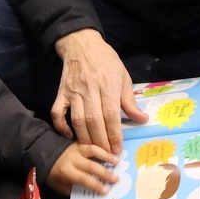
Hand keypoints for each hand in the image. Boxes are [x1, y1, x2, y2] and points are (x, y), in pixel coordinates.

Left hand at [46, 142, 118, 195]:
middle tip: (116, 179)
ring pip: (93, 151)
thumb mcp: (61, 186)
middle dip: (104, 173)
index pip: (83, 179)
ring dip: (106, 156)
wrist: (45, 155)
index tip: (106, 191)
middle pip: (90, 166)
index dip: (95, 185)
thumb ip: (75, 189)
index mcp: (66, 171)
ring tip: (117, 162)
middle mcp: (72, 159)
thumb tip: (92, 194)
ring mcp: (76, 149)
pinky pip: (92, 144)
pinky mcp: (79, 143)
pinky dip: (103, 148)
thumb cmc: (54, 175)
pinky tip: (112, 152)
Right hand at [52, 29, 147, 153]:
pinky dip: (61, 126)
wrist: (82, 44)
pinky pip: (57, 112)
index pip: (111, 114)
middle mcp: (89, 89)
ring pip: (77, 120)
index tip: (117, 149)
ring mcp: (73, 91)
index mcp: (108, 84)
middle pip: (94, 120)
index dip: (114, 134)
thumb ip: (130, 100)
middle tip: (107, 154)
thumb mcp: (123, 76)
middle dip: (101, 141)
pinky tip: (69, 136)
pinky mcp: (61, 92)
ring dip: (84, 138)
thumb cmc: (106, 60)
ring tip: (93, 150)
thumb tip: (142, 120)